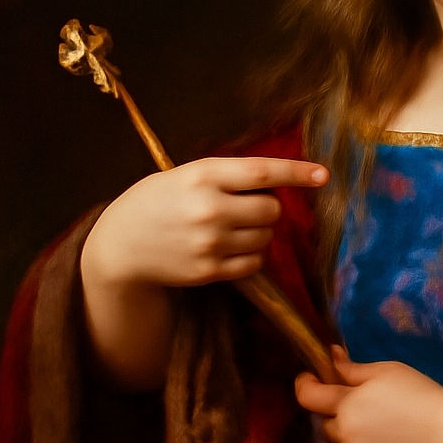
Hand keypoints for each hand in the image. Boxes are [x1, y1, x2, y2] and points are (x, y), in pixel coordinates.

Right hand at [83, 156, 327, 288]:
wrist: (119, 244)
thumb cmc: (158, 201)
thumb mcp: (187, 174)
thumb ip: (229, 176)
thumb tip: (280, 183)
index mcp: (203, 175)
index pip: (262, 171)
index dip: (297, 172)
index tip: (323, 175)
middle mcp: (209, 208)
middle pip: (271, 209)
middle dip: (268, 207)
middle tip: (245, 206)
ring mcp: (209, 243)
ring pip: (266, 237)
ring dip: (260, 231)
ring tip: (231, 227)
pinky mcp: (209, 271)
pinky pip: (254, 263)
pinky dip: (251, 255)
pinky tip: (229, 248)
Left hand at [297, 348, 442, 442]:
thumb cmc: (423, 397)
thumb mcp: (390, 372)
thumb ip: (355, 369)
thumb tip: (331, 356)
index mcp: (348, 404)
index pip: (308, 397)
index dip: (305, 386)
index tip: (311, 381)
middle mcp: (345, 435)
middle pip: (327, 427)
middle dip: (340, 418)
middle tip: (370, 414)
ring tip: (383, 438)